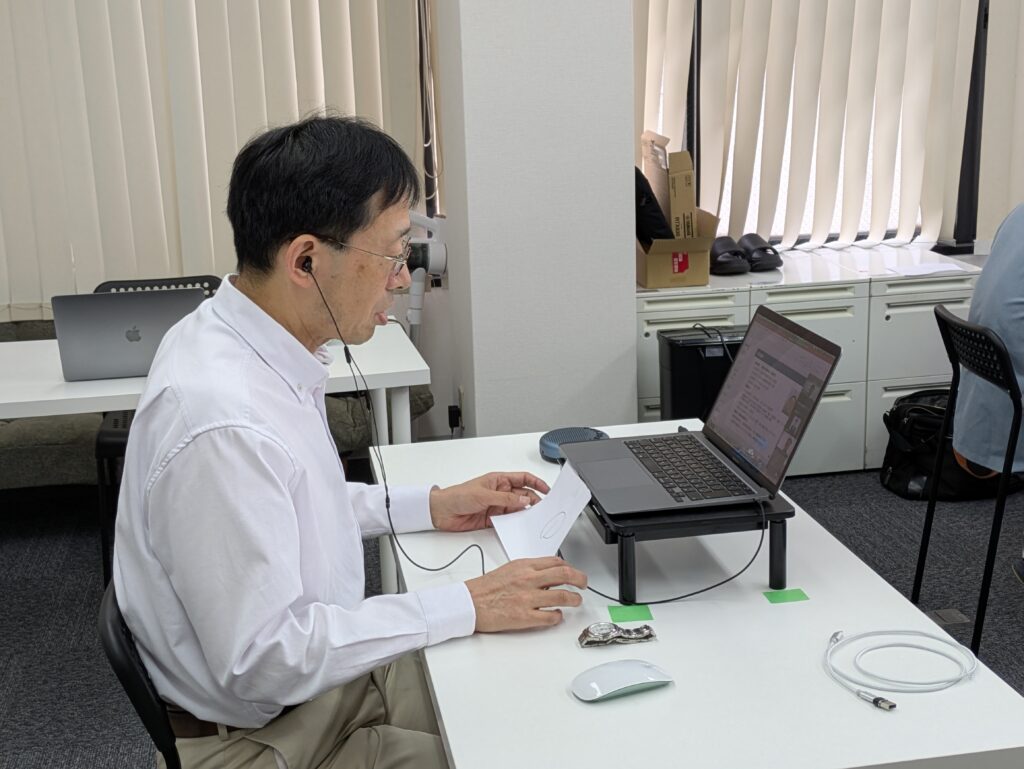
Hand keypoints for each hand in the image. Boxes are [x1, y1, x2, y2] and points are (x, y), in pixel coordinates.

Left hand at [429, 472, 550, 531]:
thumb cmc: (457, 496)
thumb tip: (524, 498)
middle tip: (542, 509)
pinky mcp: (493, 519)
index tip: (547, 490)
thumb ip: (505, 498)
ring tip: (533, 519)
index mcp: (498, 480)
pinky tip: (519, 527)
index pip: (523, 478)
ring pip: (517, 509)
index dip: (536, 483)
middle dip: (533, 500)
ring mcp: (497, 506)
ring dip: (525, 514)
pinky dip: (515, 524)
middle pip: (523, 495)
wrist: (441, 512)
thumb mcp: (483, 495)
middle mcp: (500, 492)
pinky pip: (508, 521)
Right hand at [465, 556, 587, 631]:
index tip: (573, 573)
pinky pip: (550, 616)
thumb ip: (529, 570)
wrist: (470, 602)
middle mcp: (529, 580)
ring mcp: (528, 598)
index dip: (570, 567)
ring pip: (563, 596)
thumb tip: (548, 574)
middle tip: (584, 584)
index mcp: (525, 566)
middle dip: (580, 579)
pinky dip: (558, 616)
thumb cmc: (486, 587)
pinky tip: (556, 615)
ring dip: (574, 599)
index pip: (556, 562)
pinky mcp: (525, 616)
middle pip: (565, 575)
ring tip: (575, 601)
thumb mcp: (510, 569)